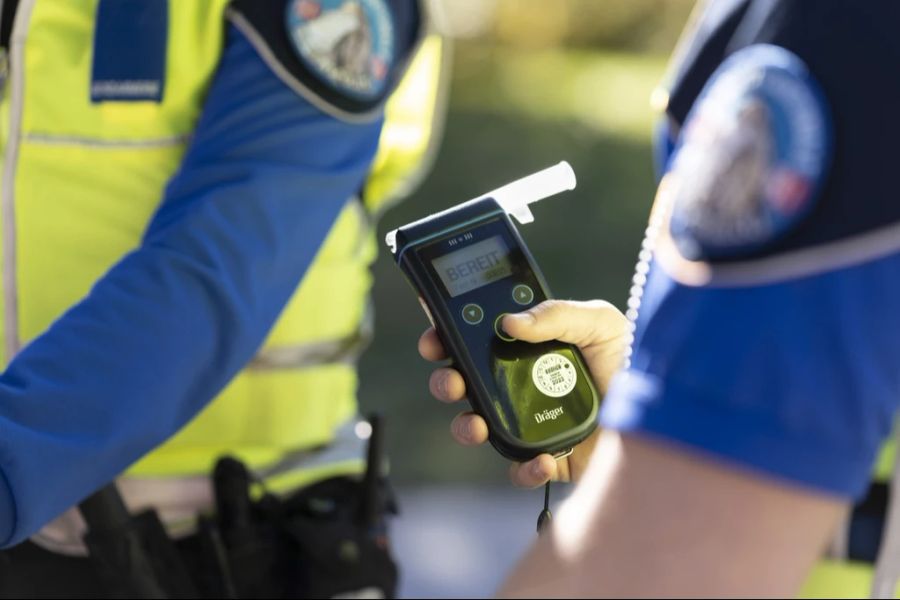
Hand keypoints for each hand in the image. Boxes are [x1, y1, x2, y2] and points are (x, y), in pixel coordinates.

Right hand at [418, 299, 628, 486]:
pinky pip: (523, 470)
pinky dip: (525, 469)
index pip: (476, 340)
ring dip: (465, 426)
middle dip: (446, 381)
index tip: (434, 337)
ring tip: (472, 424)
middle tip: (449, 380)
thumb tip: (510, 322)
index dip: (447, 337)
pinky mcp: (552, 458)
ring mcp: (533, 422)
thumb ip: (556, 314)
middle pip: (466, 384)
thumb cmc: (633, 358)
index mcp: (529, 348)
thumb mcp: (599, 323)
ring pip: (480, 428)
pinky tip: (542, 459)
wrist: (673, 411)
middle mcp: (524, 384)